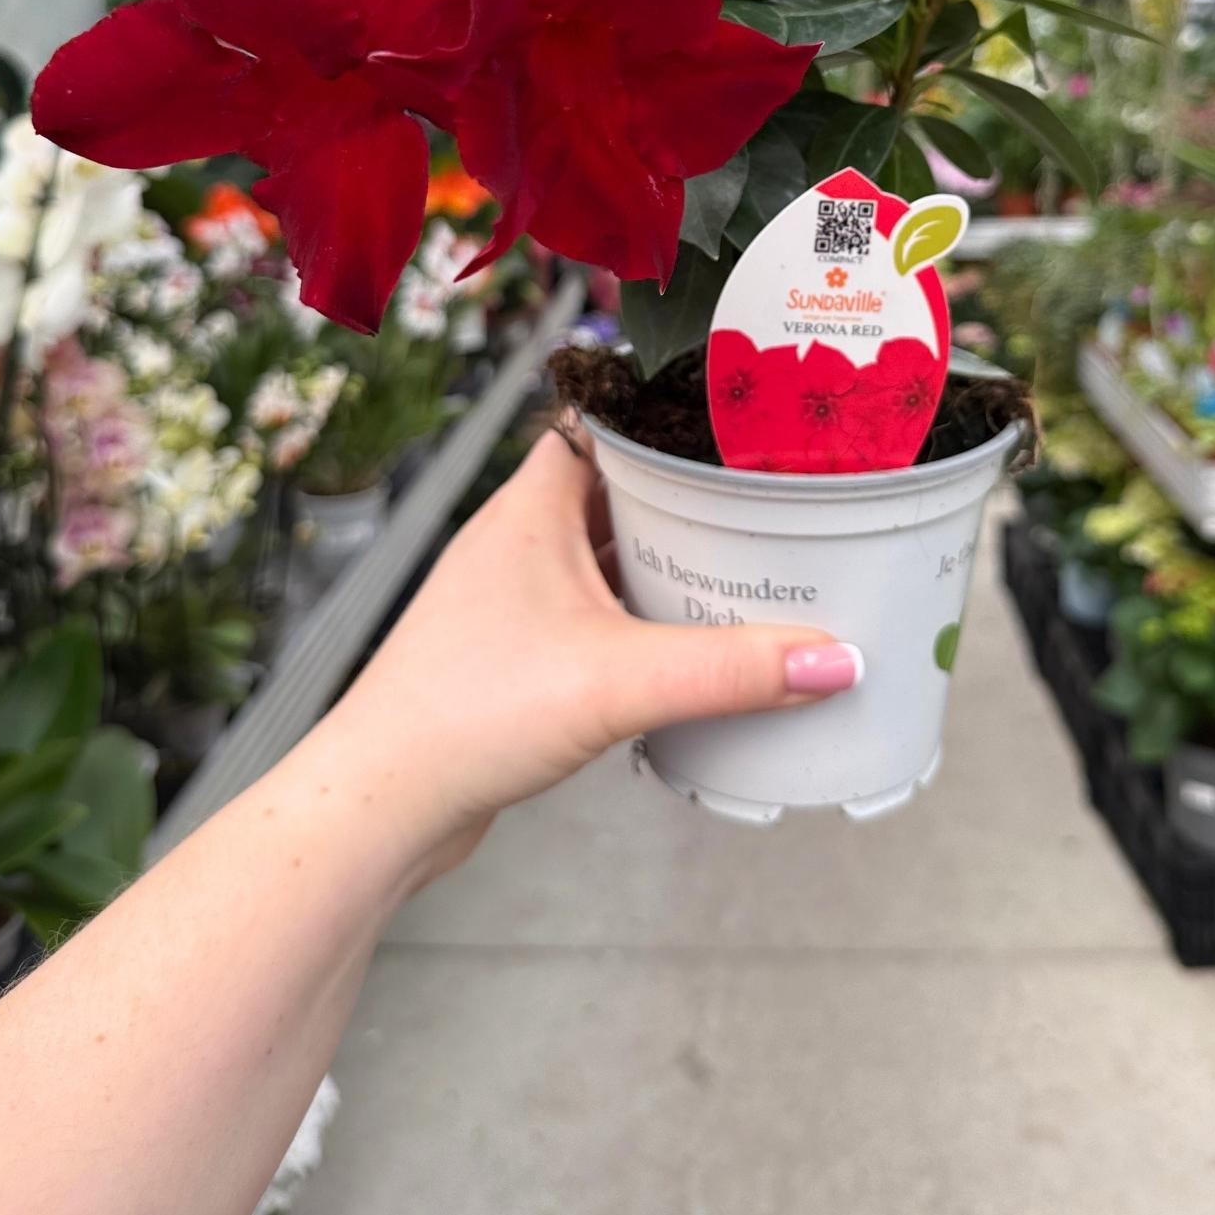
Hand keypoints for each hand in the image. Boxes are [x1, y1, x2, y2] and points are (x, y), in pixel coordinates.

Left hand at [327, 424, 857, 872]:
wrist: (381, 802)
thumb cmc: (464, 714)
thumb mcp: (620, 681)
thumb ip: (731, 668)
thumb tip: (833, 659)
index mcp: (532, 506)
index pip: (604, 420)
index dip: (667, 412)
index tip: (736, 417)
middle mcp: (517, 539)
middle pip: (617, 489)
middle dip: (687, 496)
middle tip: (763, 502)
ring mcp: (512, 597)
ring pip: (605, 555)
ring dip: (664, 562)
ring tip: (742, 570)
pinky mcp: (514, 653)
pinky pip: (593, 613)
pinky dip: (640, 619)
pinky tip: (685, 647)